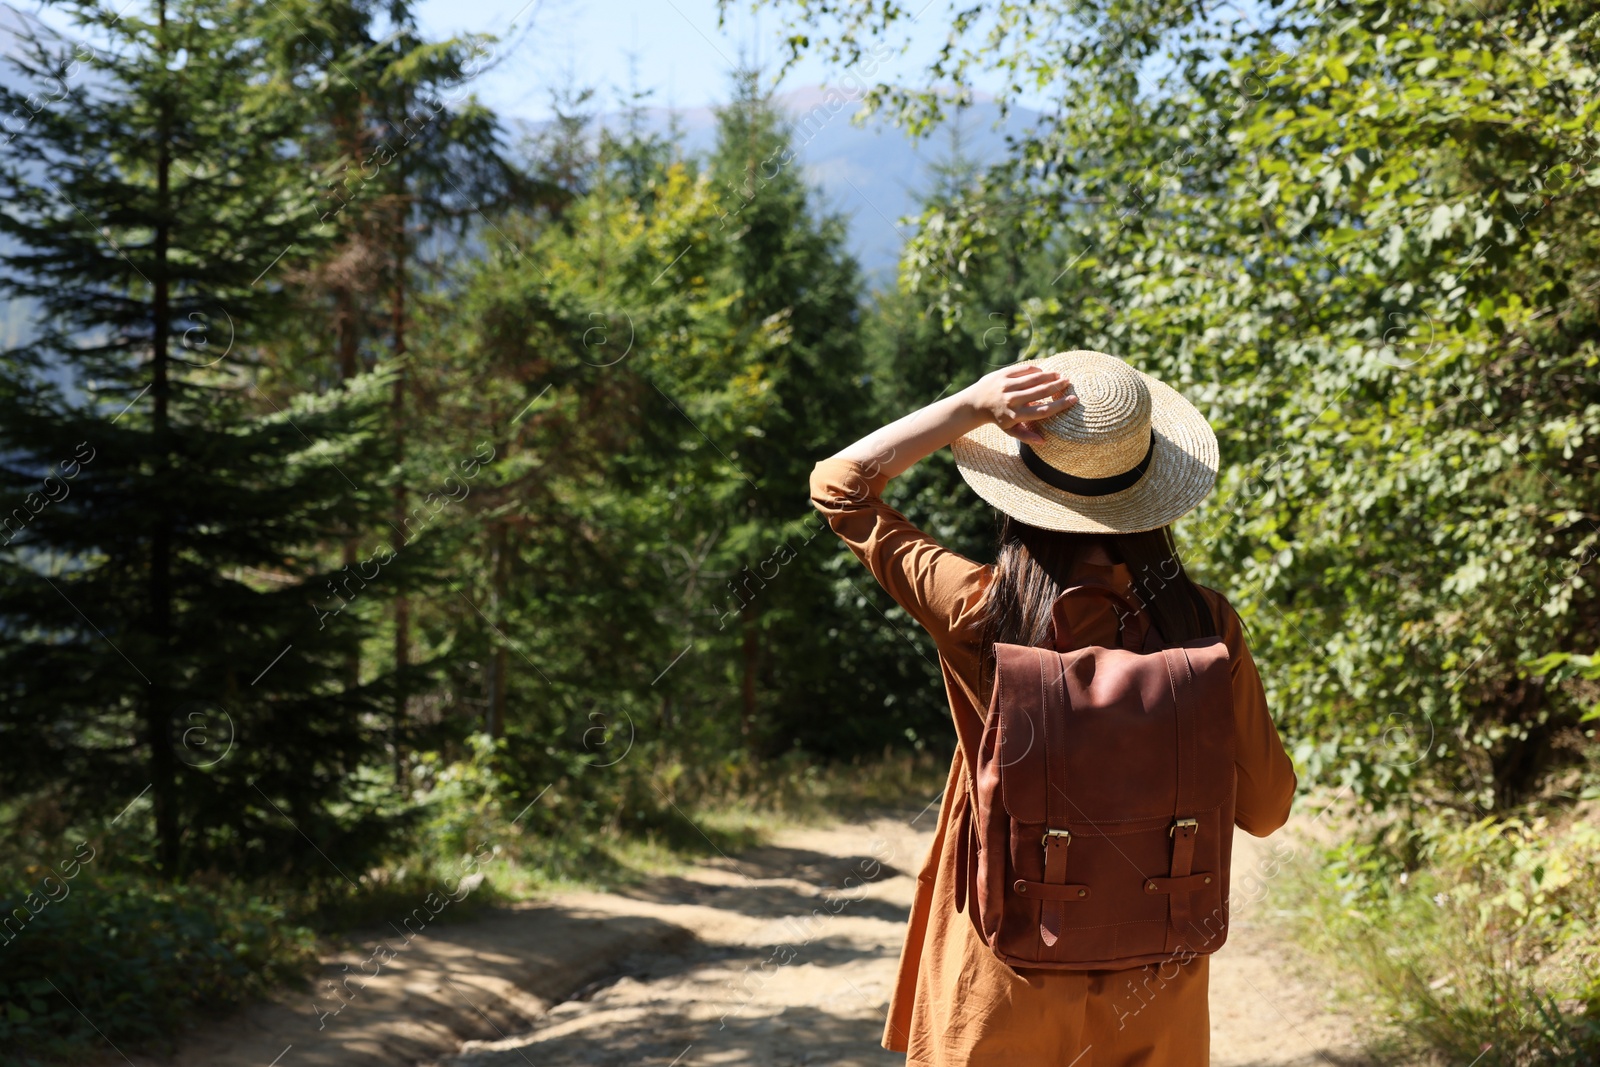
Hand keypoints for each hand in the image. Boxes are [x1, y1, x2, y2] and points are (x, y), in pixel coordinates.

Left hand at [962, 363, 1077, 443]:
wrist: (975, 403)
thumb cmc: (998, 418)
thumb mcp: (1010, 430)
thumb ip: (1026, 436)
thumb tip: (1044, 442)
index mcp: (1015, 416)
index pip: (1043, 411)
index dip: (1060, 405)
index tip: (1073, 399)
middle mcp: (1011, 401)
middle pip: (1041, 392)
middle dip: (1057, 386)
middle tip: (1068, 382)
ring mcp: (1006, 386)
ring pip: (1033, 378)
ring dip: (1049, 376)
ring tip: (1059, 375)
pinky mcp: (1003, 374)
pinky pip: (1023, 370)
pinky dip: (1035, 370)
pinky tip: (1043, 371)